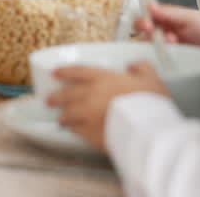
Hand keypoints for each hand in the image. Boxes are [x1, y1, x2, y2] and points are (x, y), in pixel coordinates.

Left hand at [47, 62, 168, 147]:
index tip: (55, 73)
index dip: (64, 71)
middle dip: (56, 96)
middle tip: (49, 99)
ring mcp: (87, 115)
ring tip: (60, 119)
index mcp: (103, 79)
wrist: (147, 128)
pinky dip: (73, 130)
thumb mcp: (151, 79)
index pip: (78, 71)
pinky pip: (76, 131)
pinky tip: (74, 131)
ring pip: (68, 114)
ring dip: (63, 116)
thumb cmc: (149, 103)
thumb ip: (142, 68)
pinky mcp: (90, 134)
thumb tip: (133, 65)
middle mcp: (91, 95)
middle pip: (67, 94)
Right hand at [134, 2, 199, 64]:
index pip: (147, 15)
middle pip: (144, 30)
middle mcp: (165, 31)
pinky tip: (171, 53)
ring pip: (149, 44)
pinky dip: (159, 55)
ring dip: (157, 42)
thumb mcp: (191, 18)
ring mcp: (167, 47)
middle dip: (146, 29)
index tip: (147, 22)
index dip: (142, 17)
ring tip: (173, 42)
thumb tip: (149, 5)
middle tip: (153, 31)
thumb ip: (170, 12)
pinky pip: (156, 59)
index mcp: (168, 17)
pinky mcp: (170, 61)